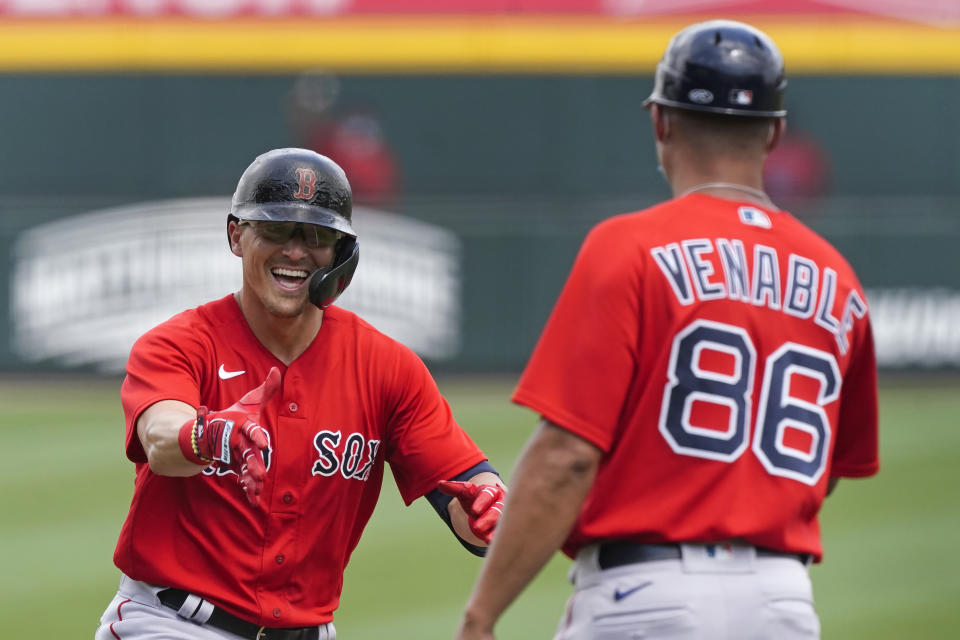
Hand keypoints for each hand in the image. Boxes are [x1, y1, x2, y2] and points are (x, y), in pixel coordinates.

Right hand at [179, 367, 280, 504]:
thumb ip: (265, 390)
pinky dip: (247, 488)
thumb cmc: (232, 416)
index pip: (250, 429)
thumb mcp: (248, 402)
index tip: (263, 443)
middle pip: (247, 453)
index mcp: (241, 425)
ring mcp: (233, 455)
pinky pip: (241, 477)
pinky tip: (254, 499)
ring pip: (243, 468)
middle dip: (253, 464)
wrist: (204, 432)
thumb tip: (276, 370)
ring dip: (250, 479)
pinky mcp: (233, 465)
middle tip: (261, 475)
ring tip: (258, 489)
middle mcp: (236, 441)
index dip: (256, 435)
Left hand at [438, 480, 505, 542]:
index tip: (474, 510)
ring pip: (500, 523)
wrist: (487, 508)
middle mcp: (500, 504)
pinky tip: (492, 544)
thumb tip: (439, 484)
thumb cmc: (476, 500)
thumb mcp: (466, 494)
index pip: (487, 495)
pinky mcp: (503, 529)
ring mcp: (503, 517)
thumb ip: (454, 489)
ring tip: (488, 539)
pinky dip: (497, 538)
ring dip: (494, 532)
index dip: (481, 502)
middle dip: (487, 519)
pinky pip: (501, 533)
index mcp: (491, 492)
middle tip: (477, 528)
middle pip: (496, 511)